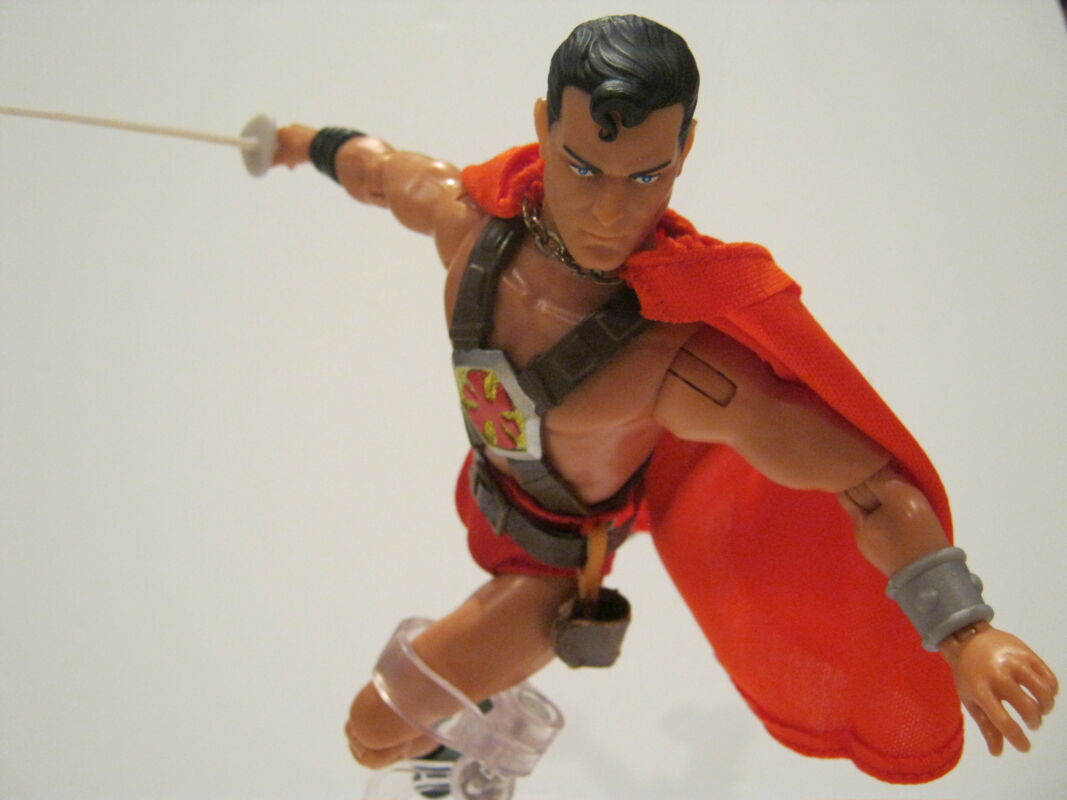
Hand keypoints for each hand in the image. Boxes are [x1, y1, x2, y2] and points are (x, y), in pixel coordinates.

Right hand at [271, 124, 315, 168]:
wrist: (321, 146)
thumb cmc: (299, 151)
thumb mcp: (284, 159)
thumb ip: (273, 162)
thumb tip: (268, 165)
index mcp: (281, 131)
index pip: (272, 140)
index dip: (273, 151)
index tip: (275, 158)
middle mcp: (290, 127)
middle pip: (284, 142)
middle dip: (285, 154)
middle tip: (288, 164)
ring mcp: (302, 128)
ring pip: (294, 142)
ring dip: (294, 153)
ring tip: (298, 163)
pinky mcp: (312, 131)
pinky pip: (304, 141)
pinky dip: (303, 148)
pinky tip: (306, 156)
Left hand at [940, 623, 1057, 754]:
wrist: (967, 637)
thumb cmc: (968, 674)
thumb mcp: (970, 699)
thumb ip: (985, 726)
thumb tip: (997, 753)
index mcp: (980, 689)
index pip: (1003, 721)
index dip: (1017, 739)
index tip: (1025, 747)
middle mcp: (998, 675)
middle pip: (1028, 708)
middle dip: (1034, 722)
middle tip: (1031, 724)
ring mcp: (1013, 662)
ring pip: (1043, 692)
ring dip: (1046, 707)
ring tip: (1040, 710)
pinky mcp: (1026, 653)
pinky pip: (1048, 677)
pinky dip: (1051, 691)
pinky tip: (1044, 694)